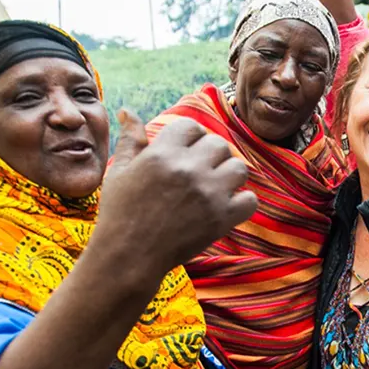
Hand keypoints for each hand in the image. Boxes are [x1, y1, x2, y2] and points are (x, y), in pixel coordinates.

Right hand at [96, 109, 256, 279]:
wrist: (129, 257)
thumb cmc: (119, 214)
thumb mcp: (119, 172)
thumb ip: (130, 140)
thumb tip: (127, 110)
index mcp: (162, 153)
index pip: (192, 127)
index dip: (191, 138)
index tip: (186, 153)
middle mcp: (188, 169)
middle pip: (219, 145)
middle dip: (211, 156)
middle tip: (200, 173)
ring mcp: (208, 194)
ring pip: (239, 168)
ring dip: (229, 176)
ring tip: (215, 188)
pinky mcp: (222, 218)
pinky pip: (250, 200)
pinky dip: (242, 203)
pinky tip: (226, 208)